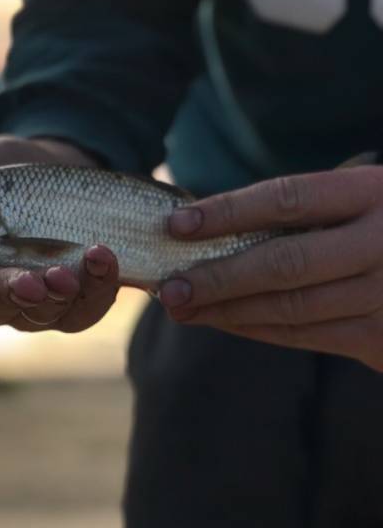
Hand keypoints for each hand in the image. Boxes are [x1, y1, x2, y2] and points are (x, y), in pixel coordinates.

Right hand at [0, 136, 120, 332]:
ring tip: (81, 263)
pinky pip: (83, 309)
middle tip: (32, 278)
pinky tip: (105, 259)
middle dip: (13, 297)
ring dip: (60, 297)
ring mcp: (33, 297)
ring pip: (42, 317)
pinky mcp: (72, 295)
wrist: (51, 164)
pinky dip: (96, 290)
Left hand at [158, 166, 382, 369]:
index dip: (228, 211)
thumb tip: (207, 223)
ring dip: (226, 311)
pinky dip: (256, 329)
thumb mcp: (364, 199)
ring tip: (182, 307)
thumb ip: (305, 211)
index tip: (176, 224)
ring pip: (290, 307)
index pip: (288, 199)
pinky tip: (223, 321)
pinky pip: (307, 336)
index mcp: (374, 193)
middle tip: (168, 288)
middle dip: (217, 278)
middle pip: (283, 263)